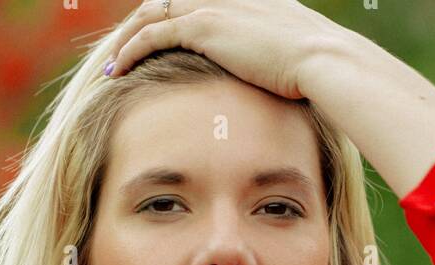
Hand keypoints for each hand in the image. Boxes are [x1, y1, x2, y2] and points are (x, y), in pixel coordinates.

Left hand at [104, 0, 336, 100]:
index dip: (170, 19)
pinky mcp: (204, 26)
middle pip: (166, 2)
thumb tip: (284, 86)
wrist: (322, 59)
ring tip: (112, 65)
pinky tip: (117, 70)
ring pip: (151, 13)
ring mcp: (213, 7)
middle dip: (140, 26)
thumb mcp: (297, 58)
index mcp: (245, 0)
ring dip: (126, 39)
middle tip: (122, 53)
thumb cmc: (318, 69)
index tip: (154, 43)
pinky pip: (152, 34)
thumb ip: (280, 60)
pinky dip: (130, 51)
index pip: (194, 2)